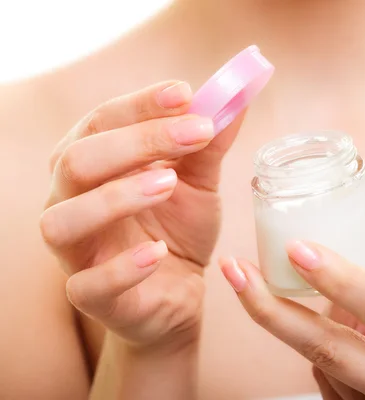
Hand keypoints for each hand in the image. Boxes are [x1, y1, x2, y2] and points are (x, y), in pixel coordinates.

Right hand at [40, 81, 244, 348]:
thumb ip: (208, 144)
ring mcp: (76, 252)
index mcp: (93, 164)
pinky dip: (123, 267)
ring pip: (64, 219)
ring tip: (169, 184)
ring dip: (117, 197)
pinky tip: (160, 251)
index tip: (186, 93)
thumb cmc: (178, 229)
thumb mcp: (199, 183)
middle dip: (136, 142)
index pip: (101, 122)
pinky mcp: (89, 296)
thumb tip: (237, 96)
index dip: (140, 104)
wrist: (178, 290)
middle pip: (75, 161)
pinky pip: (87, 285)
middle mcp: (70, 202)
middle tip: (196, 134)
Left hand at [220, 242, 364, 399]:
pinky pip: (326, 382)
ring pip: (324, 365)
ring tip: (325, 293)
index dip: (338, 278)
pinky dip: (321, 349)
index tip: (296, 247)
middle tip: (237, 272)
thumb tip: (338, 243)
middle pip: (332, 351)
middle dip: (275, 311)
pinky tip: (343, 330)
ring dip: (306, 323)